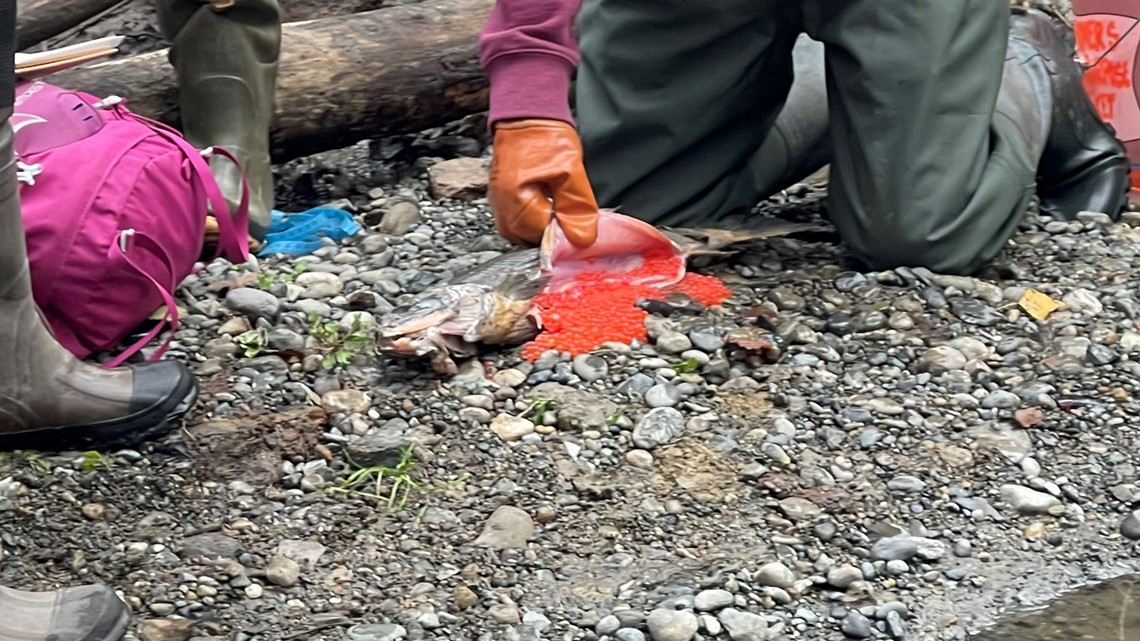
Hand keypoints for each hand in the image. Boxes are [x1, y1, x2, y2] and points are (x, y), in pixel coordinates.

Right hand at [487, 119, 598, 246]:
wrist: (527, 113)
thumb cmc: (547, 137)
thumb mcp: (571, 172)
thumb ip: (577, 208)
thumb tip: (582, 239)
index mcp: (516, 201)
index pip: (543, 237)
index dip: (564, 231)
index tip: (577, 218)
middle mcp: (501, 207)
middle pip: (530, 240)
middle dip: (551, 230)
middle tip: (566, 208)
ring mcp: (497, 204)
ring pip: (522, 233)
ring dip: (542, 225)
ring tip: (556, 203)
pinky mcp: (499, 198)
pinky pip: (516, 220)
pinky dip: (532, 217)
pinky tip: (545, 202)